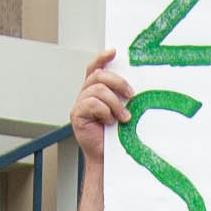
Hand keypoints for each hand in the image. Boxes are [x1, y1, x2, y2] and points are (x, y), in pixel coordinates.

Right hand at [71, 50, 132, 166]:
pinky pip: (92, 104)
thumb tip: (134, 87)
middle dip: (118, 83)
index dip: (102, 57)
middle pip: (99, 76)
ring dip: (114, 103)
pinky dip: (105, 112)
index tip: (114, 51)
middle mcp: (84, 95)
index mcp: (94, 91)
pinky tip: (110, 122)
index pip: (95, 68)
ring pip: (97, 90)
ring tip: (123, 117)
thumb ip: (122, 97)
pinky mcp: (76, 115)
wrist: (106, 158)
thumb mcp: (122, 111)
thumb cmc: (115, 136)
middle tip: (131, 95)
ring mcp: (79, 105)